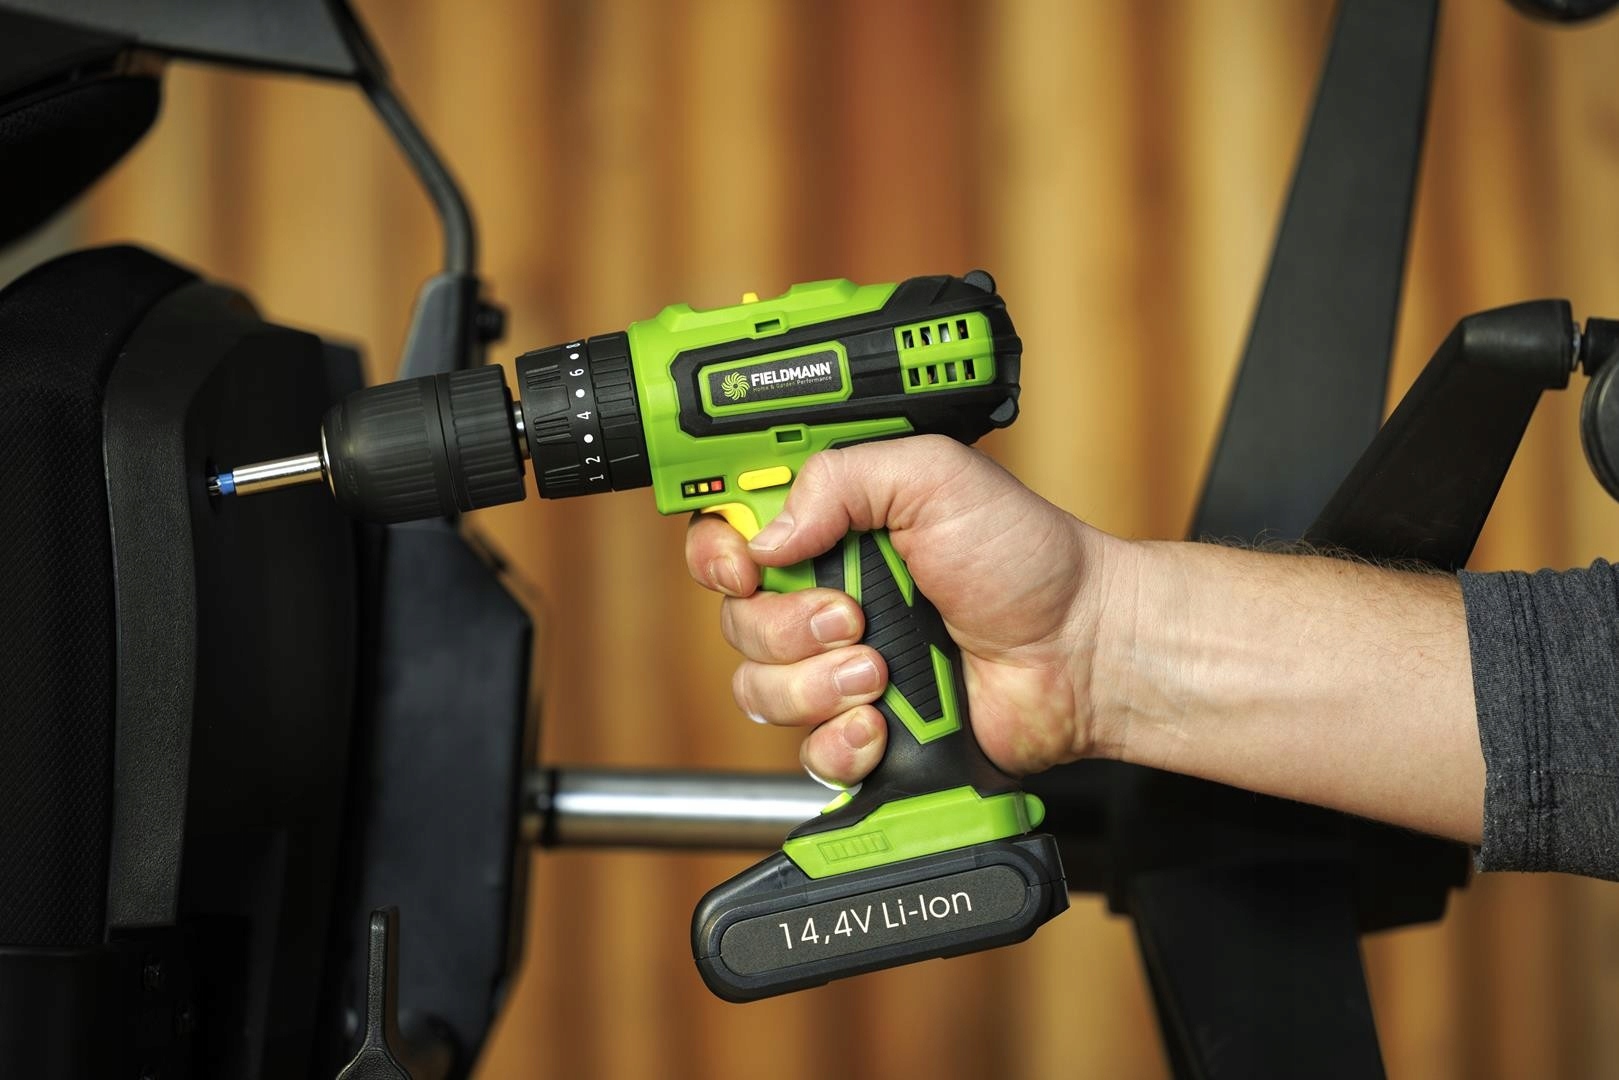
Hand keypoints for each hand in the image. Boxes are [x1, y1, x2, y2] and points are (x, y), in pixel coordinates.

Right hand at [684, 435, 1128, 787]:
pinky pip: (806, 752)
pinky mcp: (862, 729)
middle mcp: (824, 597)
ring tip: (880, 672)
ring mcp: (839, 668)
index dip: (718, 555)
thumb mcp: (933, 476)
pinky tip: (882, 724)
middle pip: (737, 621)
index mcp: (831, 529)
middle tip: (853, 616)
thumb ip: (840, 479)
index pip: (731, 539)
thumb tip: (766, 535)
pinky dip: (840, 742)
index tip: (742, 567)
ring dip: (816, 684)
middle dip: (786, 626)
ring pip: (761, 691)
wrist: (1080, 650)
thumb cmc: (1025, 557)